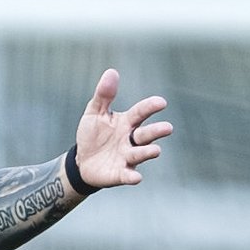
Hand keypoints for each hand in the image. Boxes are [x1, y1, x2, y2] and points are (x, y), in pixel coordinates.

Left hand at [74, 69, 172, 188]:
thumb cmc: (93, 135)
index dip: (150, 107)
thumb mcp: (94, 113)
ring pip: (140, 154)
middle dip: (156, 131)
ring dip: (148, 152)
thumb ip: (104, 95)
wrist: (81, 161)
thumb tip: (111, 72)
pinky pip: (128, 175)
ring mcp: (127, 157)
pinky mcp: (120, 173)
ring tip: (155, 150)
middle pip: (146, 134)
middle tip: (168, 128)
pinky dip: (132, 176)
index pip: (140, 113)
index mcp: (127, 122)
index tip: (161, 102)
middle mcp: (131, 140)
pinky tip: (136, 177)